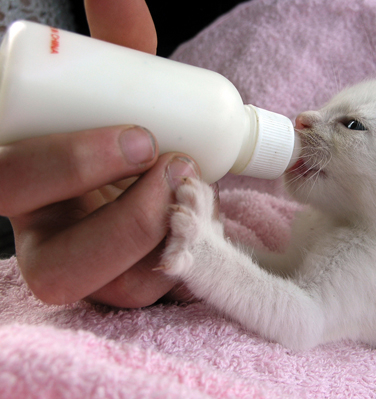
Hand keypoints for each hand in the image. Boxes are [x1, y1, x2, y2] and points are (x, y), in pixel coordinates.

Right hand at [0, 0, 198, 306]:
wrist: (148, 157)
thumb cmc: (120, 116)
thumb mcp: (112, 79)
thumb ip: (114, 36)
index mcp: (23, 182)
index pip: (9, 186)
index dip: (66, 168)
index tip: (141, 135)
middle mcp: (47, 236)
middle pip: (57, 267)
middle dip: (126, 221)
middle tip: (176, 167)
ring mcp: (94, 268)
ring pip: (111, 292)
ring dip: (164, 242)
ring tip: (196, 189)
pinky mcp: (133, 283)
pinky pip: (154, 295)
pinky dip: (186, 260)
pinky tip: (206, 217)